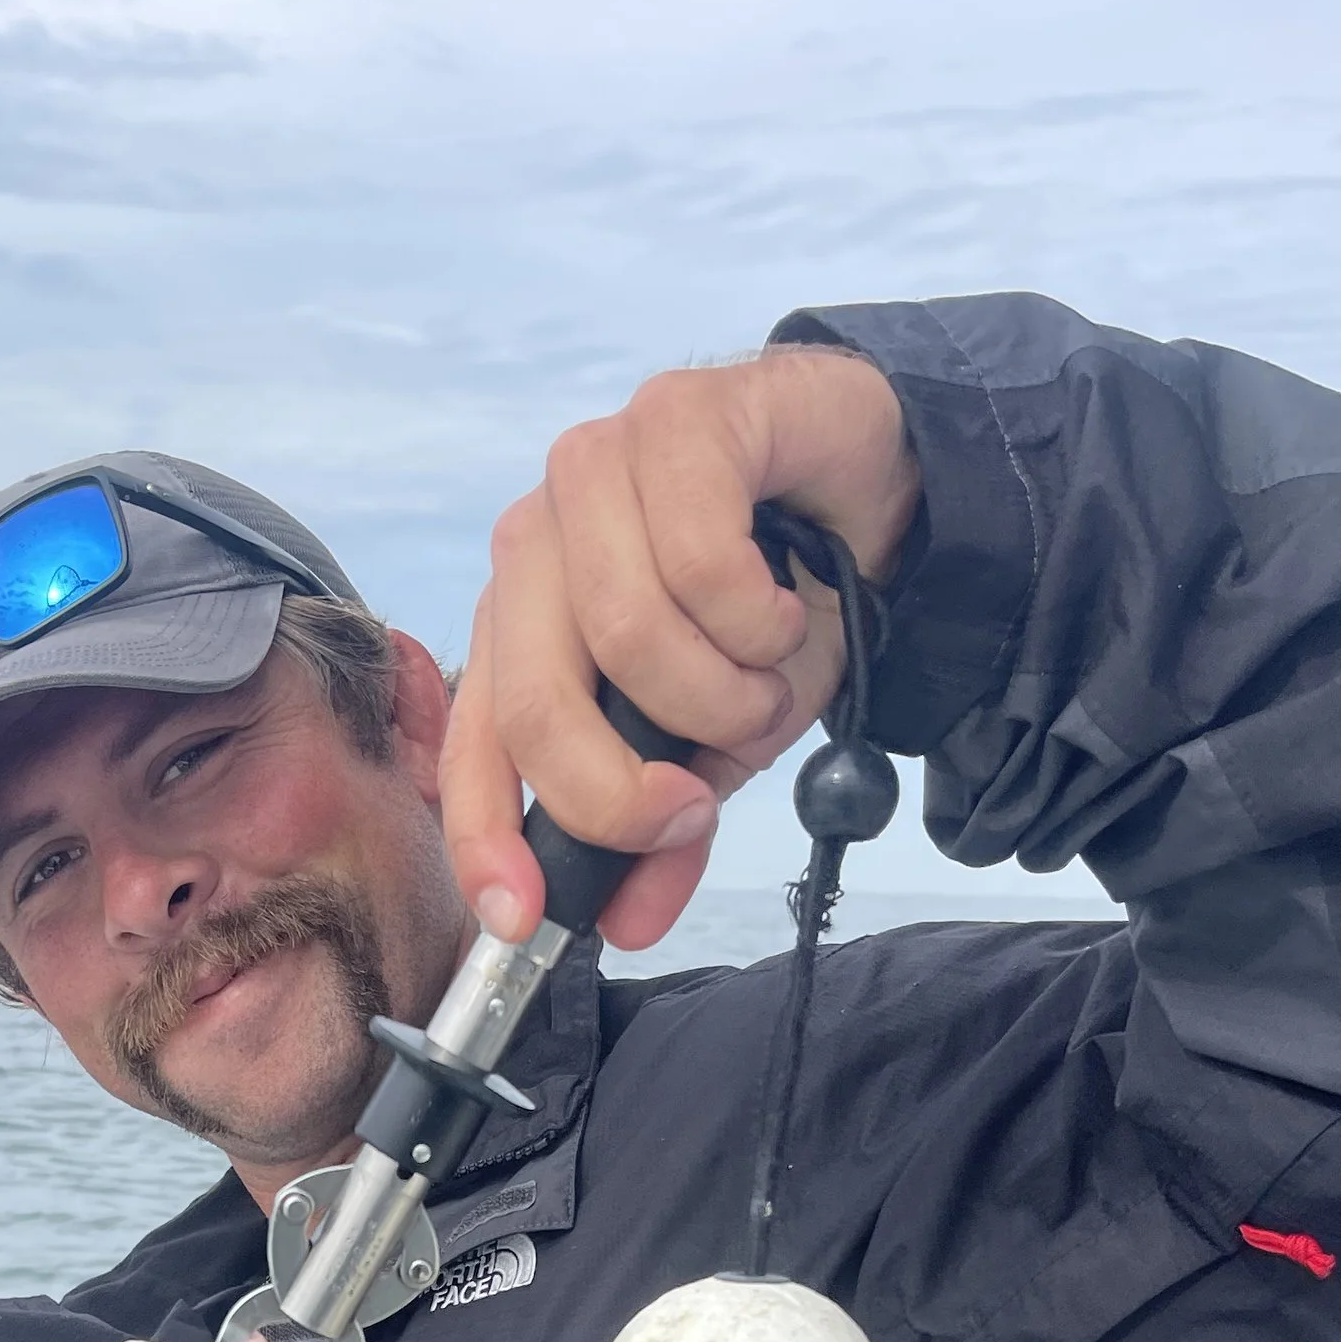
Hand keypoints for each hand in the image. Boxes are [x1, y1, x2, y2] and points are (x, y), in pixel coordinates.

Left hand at [441, 345, 921, 951]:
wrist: (867, 484)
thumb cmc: (772, 607)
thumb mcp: (717, 745)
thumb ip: (665, 835)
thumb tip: (628, 925)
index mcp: (523, 626)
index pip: (474, 744)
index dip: (483, 838)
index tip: (521, 918)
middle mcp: (534, 545)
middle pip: (539, 703)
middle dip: (621, 791)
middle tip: (691, 811)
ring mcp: (591, 470)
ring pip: (629, 635)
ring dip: (724, 694)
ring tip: (764, 675)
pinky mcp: (671, 417)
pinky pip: (702, 560)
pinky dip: (762, 619)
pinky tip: (785, 603)